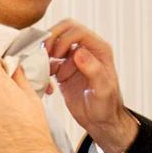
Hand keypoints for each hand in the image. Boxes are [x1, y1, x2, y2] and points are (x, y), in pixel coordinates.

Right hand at [43, 19, 139, 152]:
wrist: (101, 122)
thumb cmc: (107, 106)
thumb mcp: (103, 90)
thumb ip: (93, 70)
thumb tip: (78, 52)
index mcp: (99, 49)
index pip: (77, 30)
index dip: (63, 38)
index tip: (56, 54)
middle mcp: (86, 51)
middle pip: (63, 31)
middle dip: (50, 40)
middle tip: (44, 56)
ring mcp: (74, 60)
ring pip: (54, 45)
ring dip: (45, 56)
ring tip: (45, 72)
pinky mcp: (63, 71)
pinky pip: (48, 63)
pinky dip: (44, 71)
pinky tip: (49, 87)